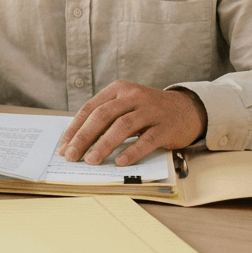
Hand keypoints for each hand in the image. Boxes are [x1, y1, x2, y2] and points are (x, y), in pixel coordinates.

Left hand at [58, 82, 207, 166]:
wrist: (187, 109)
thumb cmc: (149, 112)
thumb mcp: (126, 106)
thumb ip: (106, 118)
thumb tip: (77, 143)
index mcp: (118, 90)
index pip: (90, 108)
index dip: (75, 128)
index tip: (64, 147)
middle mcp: (133, 96)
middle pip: (103, 116)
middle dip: (84, 137)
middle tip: (72, 156)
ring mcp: (151, 110)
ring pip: (122, 126)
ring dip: (104, 145)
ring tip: (91, 160)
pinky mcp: (166, 126)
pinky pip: (147, 139)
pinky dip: (132, 151)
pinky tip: (120, 162)